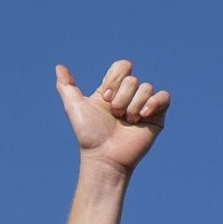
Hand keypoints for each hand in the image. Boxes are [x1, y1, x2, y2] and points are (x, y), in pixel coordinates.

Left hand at [56, 59, 169, 175]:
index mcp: (113, 89)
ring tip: (126, 122)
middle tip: (115, 115)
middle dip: (121, 98)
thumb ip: (66, 86)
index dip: (114, 80)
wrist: (104, 157)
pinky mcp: (156, 115)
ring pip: (146, 88)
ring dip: (132, 106)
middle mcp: (129, 95)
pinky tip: (141, 117)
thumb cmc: (89, 135)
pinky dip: (153, 104)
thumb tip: (59, 67)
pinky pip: (163, 96)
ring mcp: (144, 104)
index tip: (105, 99)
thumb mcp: (74, 107)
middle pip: (132, 79)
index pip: (123, 66)